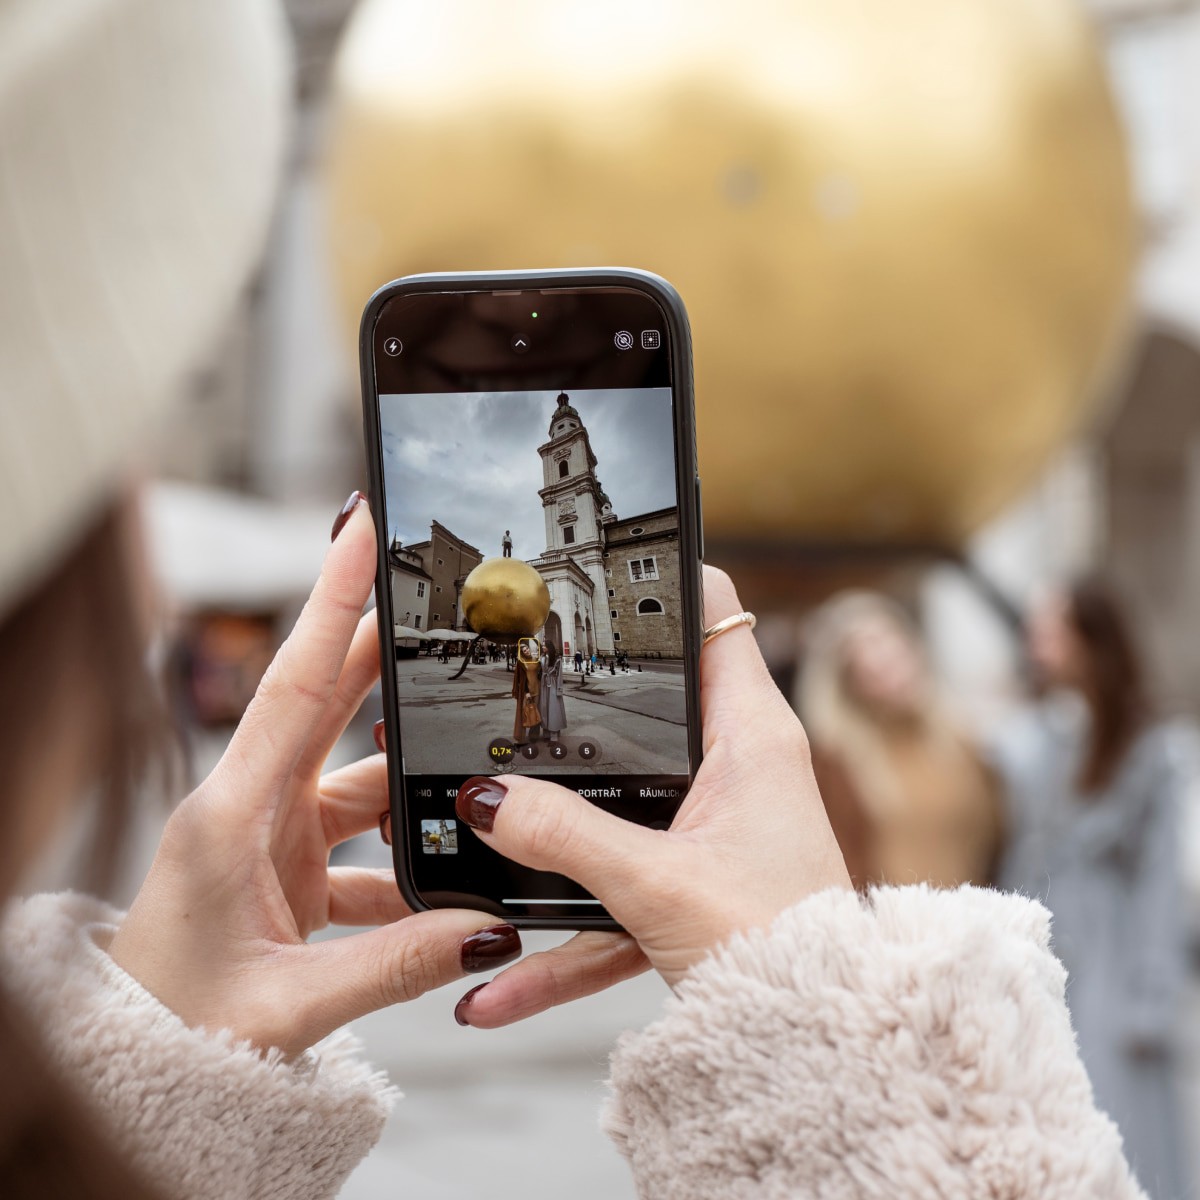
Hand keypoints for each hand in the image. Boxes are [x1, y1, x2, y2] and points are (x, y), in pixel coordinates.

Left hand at [109, 494, 520, 1056]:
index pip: (292, 687)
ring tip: (469, 797)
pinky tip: (436, 900)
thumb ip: (397, 964)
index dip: (330, 602)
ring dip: (408, 789)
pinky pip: (359, 847)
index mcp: (229, 817)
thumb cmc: (176, 1030)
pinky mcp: (284, 866)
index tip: (359, 527)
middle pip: (329, 706)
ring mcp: (267, 836)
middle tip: (438, 601)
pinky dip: (400, 866)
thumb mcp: (290, 1004)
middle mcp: (247, 809)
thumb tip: (487, 930)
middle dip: (383, 652)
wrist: (134, 1071)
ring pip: (356, 779)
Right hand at [450, 565, 849, 1026]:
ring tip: (473, 845)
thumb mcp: (659, 885)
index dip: (665, 578)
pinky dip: (564, 937)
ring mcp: (711, 825)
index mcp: (752, 734)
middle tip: (500, 684)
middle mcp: (736, 766)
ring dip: (550, 844)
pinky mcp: (692, 882)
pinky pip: (615, 891)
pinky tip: (501, 987)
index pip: (715, 615)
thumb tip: (486, 799)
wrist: (824, 1047)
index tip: (599, 559)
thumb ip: (567, 837)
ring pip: (615, 807)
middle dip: (573, 705)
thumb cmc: (785, 956)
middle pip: (645, 704)